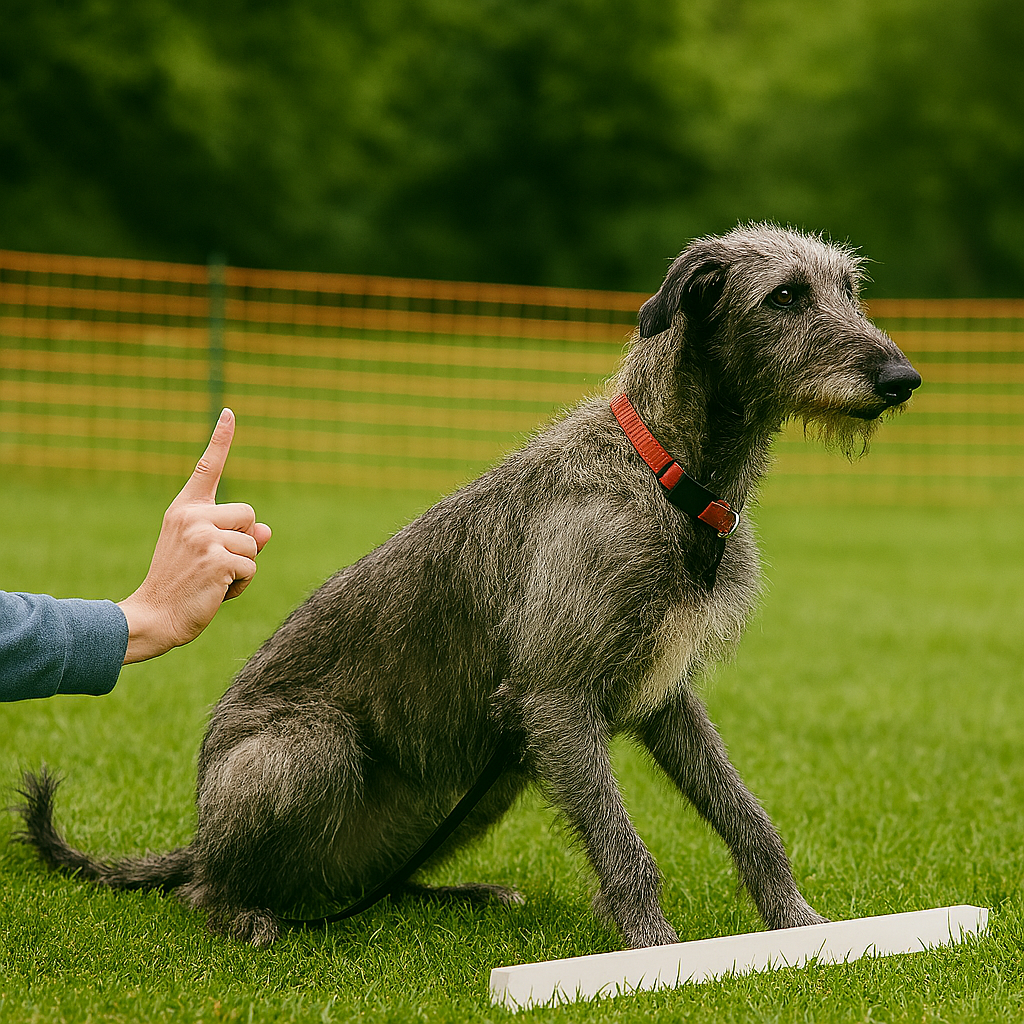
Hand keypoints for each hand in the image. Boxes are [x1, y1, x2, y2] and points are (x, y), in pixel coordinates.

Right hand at [118, 409, 271, 663]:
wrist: (156, 616)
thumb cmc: (183, 583)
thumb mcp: (208, 552)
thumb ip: (238, 535)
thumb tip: (266, 530)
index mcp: (185, 509)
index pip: (207, 468)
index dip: (221, 439)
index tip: (230, 412)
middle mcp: (192, 516)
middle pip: (250, 516)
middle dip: (244, 542)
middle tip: (212, 564)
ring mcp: (203, 536)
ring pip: (254, 544)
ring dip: (243, 567)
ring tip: (212, 580)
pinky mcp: (217, 558)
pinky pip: (251, 567)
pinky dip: (241, 585)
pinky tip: (217, 592)